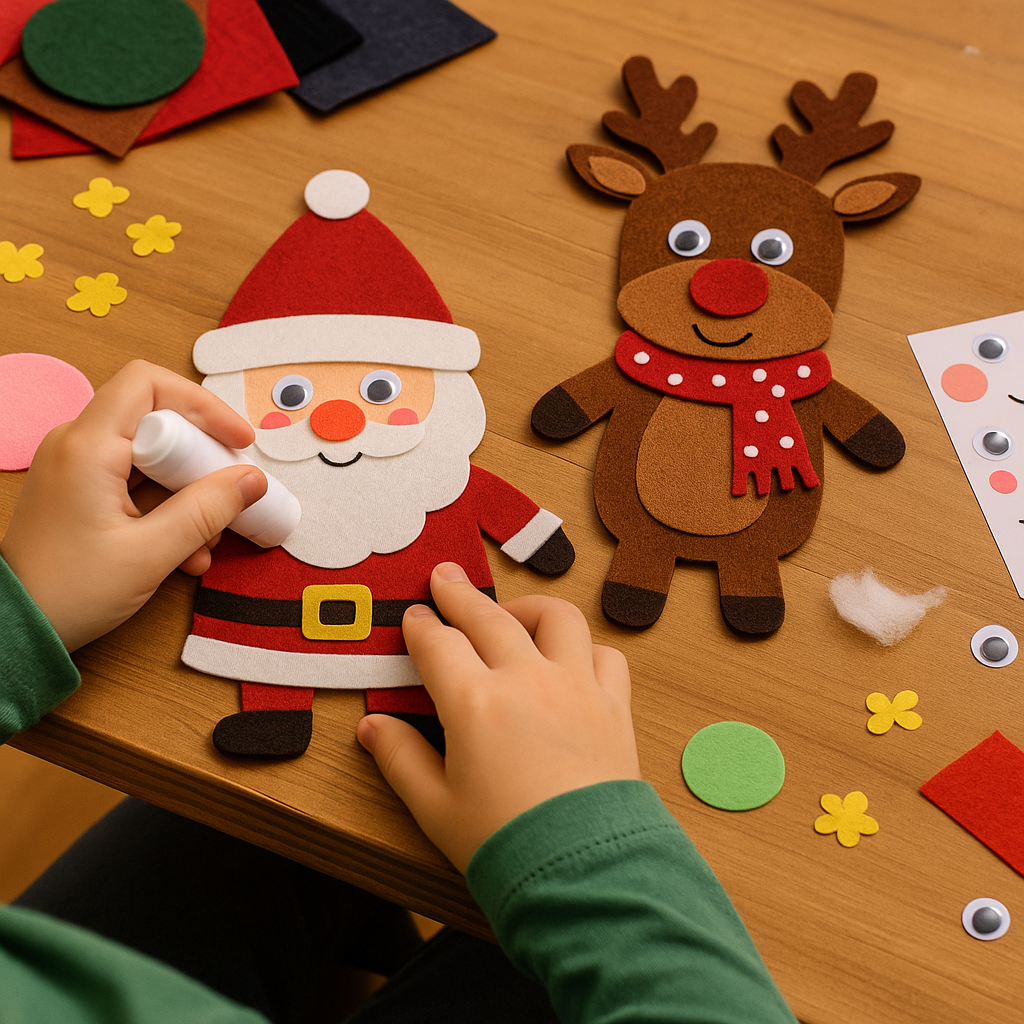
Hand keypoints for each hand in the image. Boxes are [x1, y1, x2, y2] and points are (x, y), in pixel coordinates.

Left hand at [0, 360, 266, 650]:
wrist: (17, 628)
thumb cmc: (68, 592)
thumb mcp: (151, 554)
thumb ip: (207, 510)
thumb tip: (251, 479)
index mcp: (87, 448)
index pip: (150, 385)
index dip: (203, 405)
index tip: (237, 440)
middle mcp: (77, 445)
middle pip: (159, 420)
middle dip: (202, 457)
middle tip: (229, 494)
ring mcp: (77, 467)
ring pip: (153, 454)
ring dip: (189, 489)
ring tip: (206, 537)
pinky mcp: (81, 489)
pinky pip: (137, 479)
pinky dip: (168, 504)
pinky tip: (186, 547)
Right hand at [357, 562, 640, 872]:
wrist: (584, 873)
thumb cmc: (505, 844)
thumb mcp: (435, 808)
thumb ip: (400, 758)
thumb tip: (372, 727)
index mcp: (475, 703)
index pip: (438, 644)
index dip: (421, 627)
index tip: (414, 618)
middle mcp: (527, 681)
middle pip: (489, 617)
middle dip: (460, 593)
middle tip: (444, 578)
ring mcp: (576, 687)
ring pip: (556, 617)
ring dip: (528, 607)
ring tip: (510, 614)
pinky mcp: (613, 705)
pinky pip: (604, 654)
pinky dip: (584, 647)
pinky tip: (569, 658)